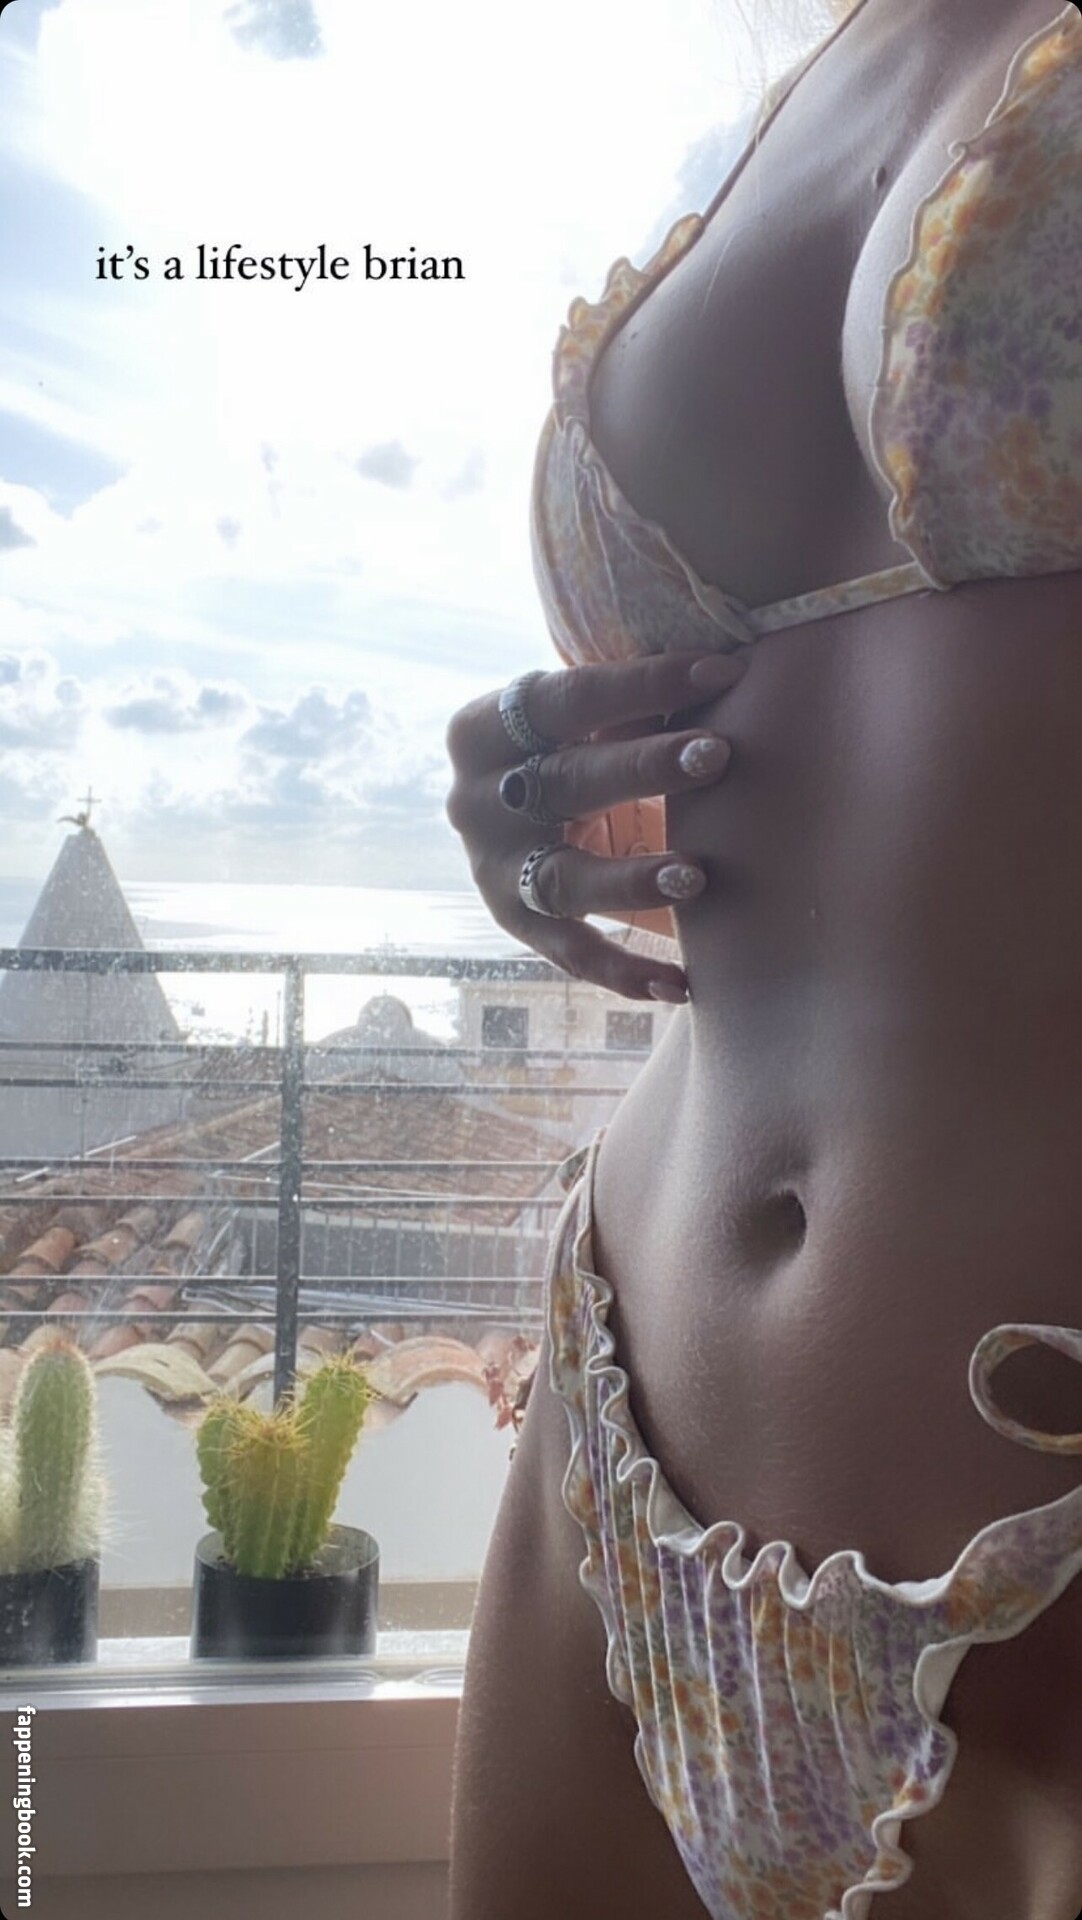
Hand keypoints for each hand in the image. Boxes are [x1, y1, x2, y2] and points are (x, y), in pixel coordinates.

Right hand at [444, 650, 746, 1001]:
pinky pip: (573, 953)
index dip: (644, 682)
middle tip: (718, 755)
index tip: (722, 671)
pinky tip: (679, 985)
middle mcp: (476, 801)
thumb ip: (630, 702)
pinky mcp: (517, 924)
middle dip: (645, 767)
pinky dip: (625, 971)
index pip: (568, 697)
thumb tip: (727, 668)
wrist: (514, 814)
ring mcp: (494, 870)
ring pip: (564, 880)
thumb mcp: (582, 720)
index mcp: (485, 730)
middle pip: (565, 782)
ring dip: (631, 880)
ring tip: (696, 877)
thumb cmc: (570, 749)